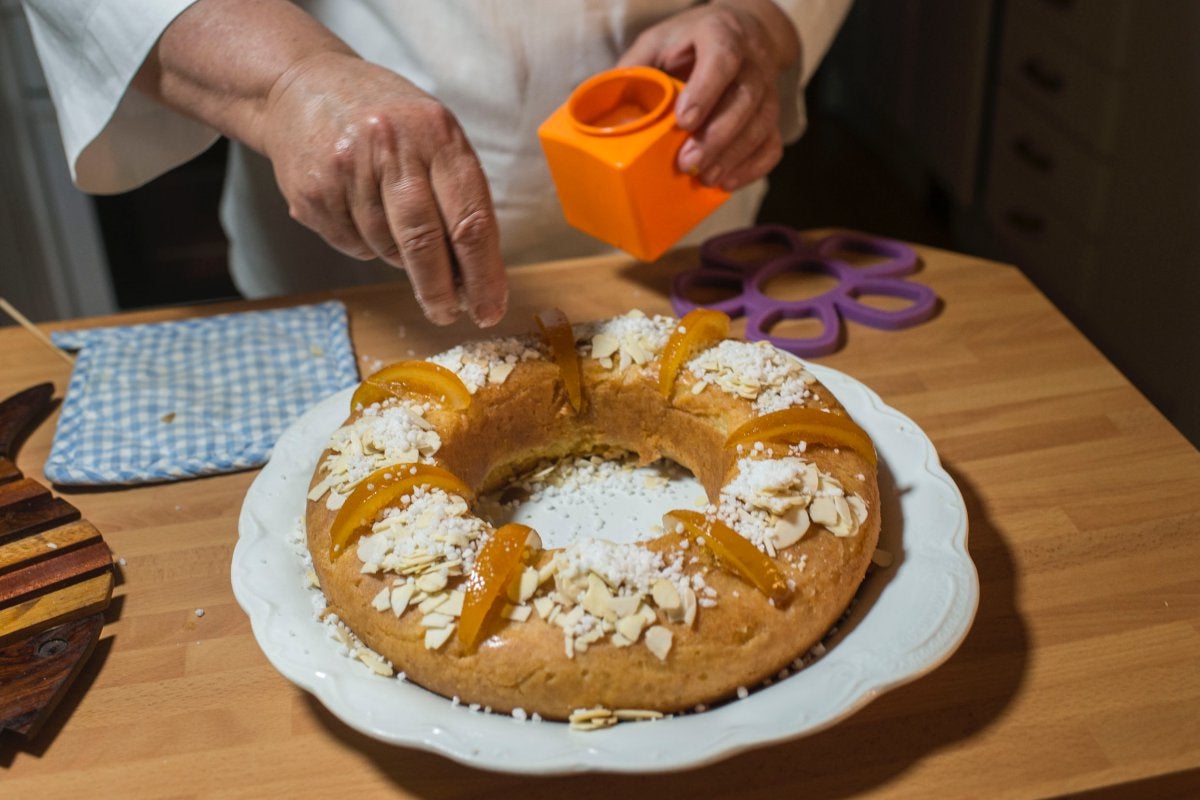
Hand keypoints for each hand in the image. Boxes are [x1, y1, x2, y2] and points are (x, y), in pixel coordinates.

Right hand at [260, 52, 506, 326]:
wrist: (303, 86)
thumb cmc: (387, 120)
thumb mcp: (434, 135)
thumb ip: (458, 195)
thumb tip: (473, 274)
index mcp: (437, 134)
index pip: (470, 219)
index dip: (483, 274)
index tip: (489, 308)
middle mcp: (392, 148)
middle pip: (424, 242)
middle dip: (439, 289)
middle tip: (447, 314)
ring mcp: (347, 170)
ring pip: (386, 248)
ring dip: (399, 257)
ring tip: (393, 225)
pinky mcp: (313, 192)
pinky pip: (351, 244)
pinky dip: (364, 243)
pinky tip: (359, 211)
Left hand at [617, 0, 799, 191]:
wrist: (743, 32)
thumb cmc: (690, 41)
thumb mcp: (657, 41)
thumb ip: (634, 67)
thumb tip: (596, 105)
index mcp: (721, 33)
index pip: (723, 59)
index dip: (705, 92)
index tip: (683, 122)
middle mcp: (753, 60)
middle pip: (744, 100)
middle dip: (716, 136)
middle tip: (687, 163)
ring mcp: (768, 89)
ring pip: (761, 125)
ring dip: (732, 157)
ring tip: (704, 177)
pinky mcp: (772, 115)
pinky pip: (772, 145)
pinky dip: (752, 168)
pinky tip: (726, 181)